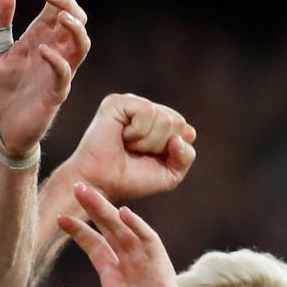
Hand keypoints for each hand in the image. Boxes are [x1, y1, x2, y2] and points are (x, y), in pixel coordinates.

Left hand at [0, 0, 91, 153]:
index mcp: (40, 39)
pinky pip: (64, 74)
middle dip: (67, 3)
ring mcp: (57, 73)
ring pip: (81, 45)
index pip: (58, 8)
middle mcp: (53, 52)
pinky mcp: (54, 94)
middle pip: (76, 21)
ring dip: (74, 28)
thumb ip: (1, 19)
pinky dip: (56, 60)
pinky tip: (40, 49)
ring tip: (59, 15)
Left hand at [53, 185, 193, 286]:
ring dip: (109, 211)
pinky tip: (123, 213)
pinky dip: (138, 226)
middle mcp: (129, 266)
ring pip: (125, 230)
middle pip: (109, 230)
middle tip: (77, 186)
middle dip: (93, 209)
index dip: (79, 231)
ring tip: (89, 192)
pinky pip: (149, 242)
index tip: (61, 217)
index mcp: (114, 278)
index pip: (95, 246)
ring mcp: (146, 265)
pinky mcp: (161, 268)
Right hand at [66, 94, 196, 201]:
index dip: (171, 151)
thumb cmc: (130, 179)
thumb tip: (185, 134)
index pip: (185, 129)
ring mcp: (130, 103)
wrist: (101, 184)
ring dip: (147, 141)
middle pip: (176, 122)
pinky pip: (147, 111)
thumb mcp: (169, 174)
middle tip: (135, 152)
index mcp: (157, 122)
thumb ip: (185, 156)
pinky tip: (122, 136)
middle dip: (159, 145)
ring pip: (164, 117)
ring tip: (128, 146)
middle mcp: (145, 109)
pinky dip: (138, 132)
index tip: (149, 159)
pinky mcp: (116, 102)